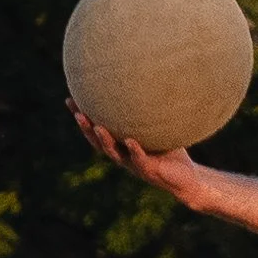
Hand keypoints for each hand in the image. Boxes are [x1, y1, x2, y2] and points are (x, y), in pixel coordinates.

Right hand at [69, 99, 200, 203]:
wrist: (186, 178)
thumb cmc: (170, 151)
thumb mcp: (157, 129)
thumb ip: (148, 112)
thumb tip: (148, 80)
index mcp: (120, 145)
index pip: (96, 129)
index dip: (83, 118)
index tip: (70, 100)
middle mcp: (123, 155)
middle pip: (98, 142)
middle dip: (86, 127)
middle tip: (77, 112)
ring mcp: (134, 164)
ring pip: (114, 153)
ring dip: (104, 140)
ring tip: (97, 127)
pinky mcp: (149, 171)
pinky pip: (140, 160)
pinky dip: (134, 150)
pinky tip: (130, 141)